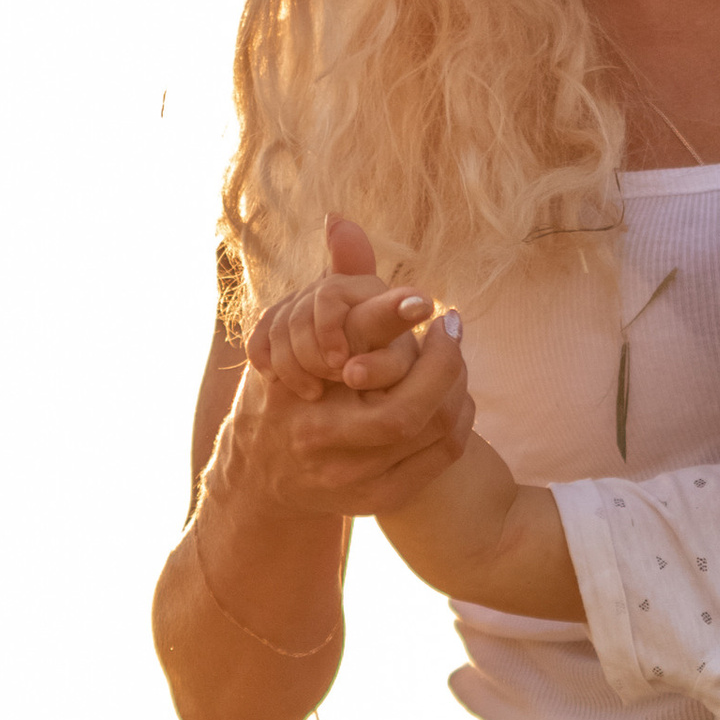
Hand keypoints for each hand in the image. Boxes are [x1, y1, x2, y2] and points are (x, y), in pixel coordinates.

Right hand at [211, 218, 474, 524]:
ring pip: (433, 434)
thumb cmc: (282, 389)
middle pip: (410, 411)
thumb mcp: (294, 334)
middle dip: (444, 366)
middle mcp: (322, 441)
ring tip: (454, 354)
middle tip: (452, 324)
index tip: (431, 305)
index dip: (410, 338)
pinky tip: (456, 393)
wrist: (261, 476)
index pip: (371, 367)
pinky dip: (459, 420)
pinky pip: (441, 458)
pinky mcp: (380, 500)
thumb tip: (343, 219)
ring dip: (457, 388)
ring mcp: (352, 478)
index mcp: (301, 396)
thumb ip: (331, 282)